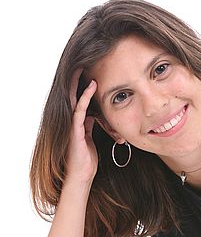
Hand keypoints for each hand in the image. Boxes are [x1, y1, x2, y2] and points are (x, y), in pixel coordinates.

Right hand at [65, 68, 98, 183]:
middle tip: (83, 61)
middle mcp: (72, 121)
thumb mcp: (89, 138)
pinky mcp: (74, 129)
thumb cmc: (86, 159)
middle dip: (77, 79)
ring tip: (84, 66)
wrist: (81, 175)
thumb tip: (93, 115)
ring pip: (74, 98)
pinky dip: (85, 97)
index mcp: (76, 122)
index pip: (78, 99)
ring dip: (79, 82)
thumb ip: (90, 125)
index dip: (83, 85)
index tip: (90, 71)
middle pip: (73, 95)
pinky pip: (80, 109)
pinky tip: (91, 86)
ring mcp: (72, 124)